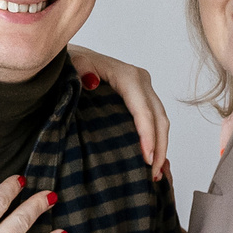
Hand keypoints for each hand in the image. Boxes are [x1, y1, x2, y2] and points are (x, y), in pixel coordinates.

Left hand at [68, 45, 171, 180]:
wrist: (72, 58)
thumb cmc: (72, 63)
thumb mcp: (72, 65)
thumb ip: (79, 70)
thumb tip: (91, 82)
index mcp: (126, 75)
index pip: (142, 109)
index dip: (147, 135)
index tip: (147, 158)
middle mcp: (140, 80)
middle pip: (158, 117)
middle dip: (159, 147)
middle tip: (153, 174)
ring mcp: (143, 89)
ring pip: (160, 120)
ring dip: (160, 146)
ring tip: (154, 172)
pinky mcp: (142, 97)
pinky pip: (154, 120)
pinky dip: (156, 140)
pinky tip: (153, 159)